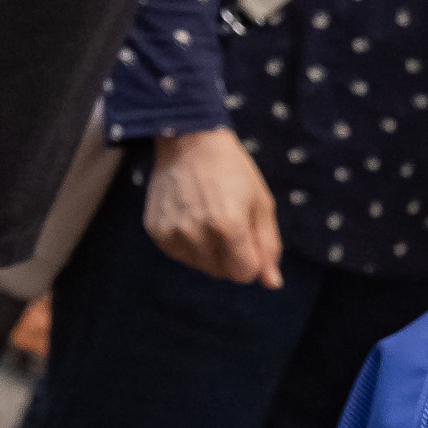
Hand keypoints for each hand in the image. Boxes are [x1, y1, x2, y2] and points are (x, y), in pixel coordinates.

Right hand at [146, 129, 282, 287]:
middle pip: (222, 272)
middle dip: (232, 256)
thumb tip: (272, 283)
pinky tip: (193, 218)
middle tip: (230, 221)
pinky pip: (180, 255)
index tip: (250, 238)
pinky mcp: (155, 231)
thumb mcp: (262, 205)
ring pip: (201, 266)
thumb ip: (268, 246)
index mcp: (228, 226)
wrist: (190, 143)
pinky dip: (190, 244)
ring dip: (211, 252)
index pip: (244, 273)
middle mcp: (196, 233)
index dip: (252, 260)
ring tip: (210, 218)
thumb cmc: (233, 173)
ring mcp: (172, 233)